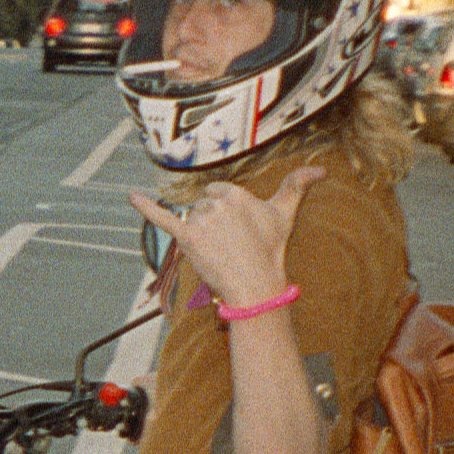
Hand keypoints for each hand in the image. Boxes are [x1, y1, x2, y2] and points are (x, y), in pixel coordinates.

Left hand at [129, 163, 322, 316]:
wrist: (256, 284)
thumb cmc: (270, 249)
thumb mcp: (284, 213)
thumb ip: (297, 186)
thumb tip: (321, 168)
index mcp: (235, 192)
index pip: (216, 193)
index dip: (223, 212)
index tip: (235, 229)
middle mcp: (217, 202)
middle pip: (201, 206)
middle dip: (211, 223)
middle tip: (229, 244)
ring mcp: (201, 221)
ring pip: (190, 219)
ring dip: (199, 234)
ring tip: (218, 250)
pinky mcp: (187, 239)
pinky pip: (162, 219)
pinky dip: (145, 208)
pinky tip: (131, 196)